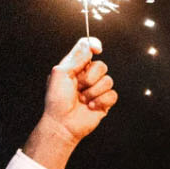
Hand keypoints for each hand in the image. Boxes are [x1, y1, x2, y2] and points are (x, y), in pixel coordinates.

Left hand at [23, 37, 116, 168]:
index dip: (93, 45)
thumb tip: (87, 45)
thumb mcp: (60, 73)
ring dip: (93, 92)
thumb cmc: (56, 100)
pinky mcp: (105, 102)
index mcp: (75, 67)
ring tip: (83, 99)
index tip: (97, 49)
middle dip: (90, 77)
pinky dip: (101, 101)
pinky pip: (112, 95)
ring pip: (108, 81)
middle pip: (101, 66)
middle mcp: (87, 76)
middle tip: (79, 86)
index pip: (87, 49)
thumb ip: (75, 58)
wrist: (63, 123)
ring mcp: (97, 89)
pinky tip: (90, 106)